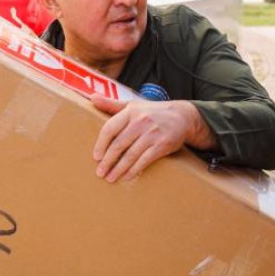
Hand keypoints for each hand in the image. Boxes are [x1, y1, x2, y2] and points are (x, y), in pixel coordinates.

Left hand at [90, 96, 212, 182]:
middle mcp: (141, 121)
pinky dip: (134, 170)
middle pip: (119, 144)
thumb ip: (112, 104)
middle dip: (108, 161)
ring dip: (119, 169)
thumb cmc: (152, 112)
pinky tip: (126, 177)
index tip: (96, 157)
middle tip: (100, 172)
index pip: (110, 128)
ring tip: (110, 178)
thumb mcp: (133, 105)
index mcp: (131, 111)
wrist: (182, 117)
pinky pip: (144, 160)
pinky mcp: (162, 145)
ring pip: (131, 155)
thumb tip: (92, 98)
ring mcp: (152, 133)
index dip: (101, 144)